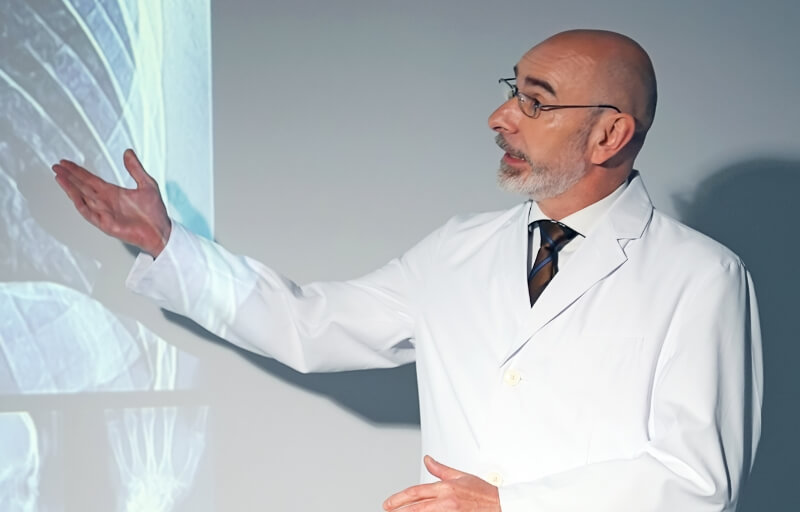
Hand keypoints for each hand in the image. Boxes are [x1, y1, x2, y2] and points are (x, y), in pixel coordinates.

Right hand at [52, 149, 171, 256]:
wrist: (161, 232)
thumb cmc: (155, 213)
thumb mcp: (147, 184)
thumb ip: (135, 169)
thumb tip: (128, 152)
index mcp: (113, 193)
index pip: (91, 179)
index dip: (78, 171)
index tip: (66, 163)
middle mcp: (106, 202)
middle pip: (82, 186)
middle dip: (69, 176)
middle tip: (57, 166)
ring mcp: (104, 212)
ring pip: (82, 196)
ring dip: (70, 186)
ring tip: (59, 175)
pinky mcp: (104, 223)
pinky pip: (88, 210)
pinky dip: (78, 201)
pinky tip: (71, 191)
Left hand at [383, 455, 500, 511]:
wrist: (500, 505)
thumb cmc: (483, 493)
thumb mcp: (460, 476)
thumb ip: (440, 469)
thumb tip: (427, 460)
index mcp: (446, 488)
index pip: (416, 492)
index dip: (400, 499)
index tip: (388, 504)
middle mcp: (446, 502)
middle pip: (416, 507)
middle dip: (399, 511)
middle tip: (388, 511)